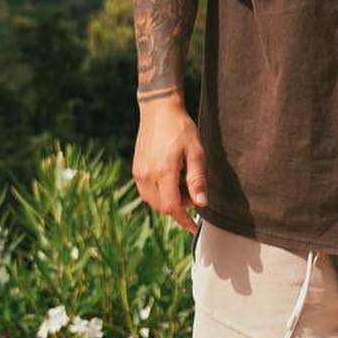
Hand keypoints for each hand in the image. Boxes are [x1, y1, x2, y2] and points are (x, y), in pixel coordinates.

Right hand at [133, 97, 207, 232]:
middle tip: (193, 190)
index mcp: (163, 172)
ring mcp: (138, 173)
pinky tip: (172, 179)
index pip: (172, 207)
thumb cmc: (181, 129)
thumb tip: (201, 204)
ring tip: (183, 182)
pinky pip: (147, 191)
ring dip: (169, 200)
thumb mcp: (196, 152)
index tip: (193, 226)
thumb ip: (197, 179)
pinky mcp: (136, 170)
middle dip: (179, 206)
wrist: (158, 111)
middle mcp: (147, 175)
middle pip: (162, 206)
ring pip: (153, 201)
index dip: (183, 219)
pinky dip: (160, 193)